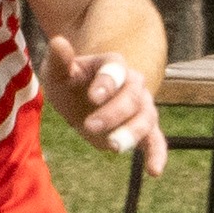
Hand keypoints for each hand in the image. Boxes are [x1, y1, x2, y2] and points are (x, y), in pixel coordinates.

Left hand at [42, 36, 167, 176]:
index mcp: (113, 65)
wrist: (78, 100)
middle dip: (112, 113)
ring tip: (113, 147)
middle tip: (88, 127)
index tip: (94, 96)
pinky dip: (157, 154)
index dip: (107, 82)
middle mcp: (132, 84)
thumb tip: (58, 41)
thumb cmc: (68, 82)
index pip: (116, 69)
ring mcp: (140, 107)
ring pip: (145, 119)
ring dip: (131, 133)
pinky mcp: (142, 130)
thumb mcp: (57, 71)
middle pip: (132, 97)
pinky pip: (155, 140)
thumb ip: (59, 60)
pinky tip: (154, 171)